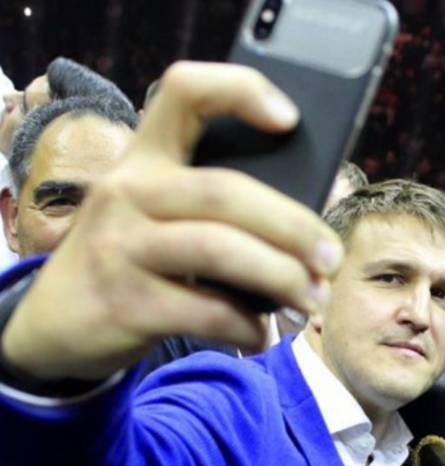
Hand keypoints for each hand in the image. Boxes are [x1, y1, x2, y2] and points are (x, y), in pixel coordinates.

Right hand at [2, 61, 343, 379]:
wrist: (55, 321)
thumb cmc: (133, 259)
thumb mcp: (158, 217)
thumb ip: (217, 208)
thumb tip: (313, 222)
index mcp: (145, 157)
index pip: (185, 92)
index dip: (240, 90)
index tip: (290, 119)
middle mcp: (128, 190)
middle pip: (226, 190)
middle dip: (294, 226)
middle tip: (330, 258)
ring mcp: (121, 245)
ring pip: (220, 249)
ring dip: (282, 278)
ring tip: (312, 298)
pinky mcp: (125, 301)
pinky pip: (206, 311)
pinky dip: (246, 328)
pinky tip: (259, 336)